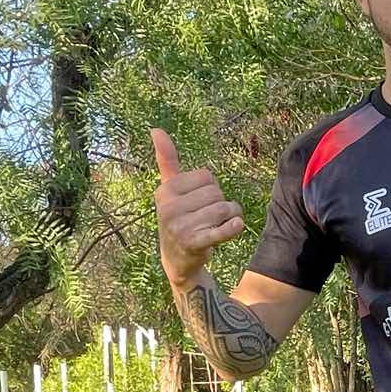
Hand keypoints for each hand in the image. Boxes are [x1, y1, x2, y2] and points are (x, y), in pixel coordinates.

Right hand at [150, 127, 245, 292]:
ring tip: (216, 227)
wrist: (177, 261)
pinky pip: (225, 229)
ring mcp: (180, 227)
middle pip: (217, 192)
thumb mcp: (170, 191)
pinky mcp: (195, 244)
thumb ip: (166, 161)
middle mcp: (168, 207)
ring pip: (225, 208)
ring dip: (229, 217)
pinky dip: (234, 227)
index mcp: (165, 191)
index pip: (206, 176)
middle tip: (208, 219)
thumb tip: (156, 129)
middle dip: (220, 203)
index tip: (198, 203)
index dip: (210, 188)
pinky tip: (234, 228)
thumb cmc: (178, 219)